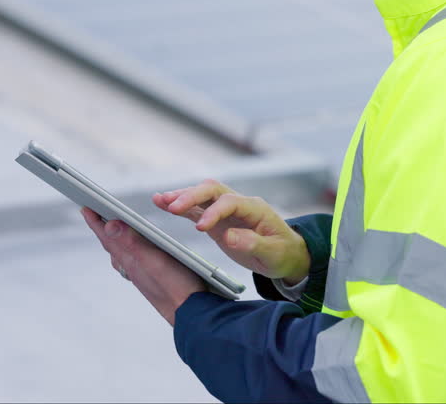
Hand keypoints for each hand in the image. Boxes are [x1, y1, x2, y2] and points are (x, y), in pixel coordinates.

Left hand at [81, 207, 205, 325]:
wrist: (191, 315)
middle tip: (92, 215)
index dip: (95, 222)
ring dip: (114, 240)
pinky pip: (133, 262)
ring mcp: (141, 276)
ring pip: (121, 255)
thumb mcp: (155, 260)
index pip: (108, 238)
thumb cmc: (177, 288)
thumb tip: (109, 224)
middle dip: (102, 228)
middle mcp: (132, 269)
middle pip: (112, 245)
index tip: (84, 208)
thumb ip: (132, 242)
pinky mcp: (151, 280)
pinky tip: (135, 253)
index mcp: (131, 261)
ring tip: (109, 230)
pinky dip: (128, 251)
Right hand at [153, 180, 310, 284]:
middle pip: (213, 190)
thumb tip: (228, 236)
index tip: (200, 228)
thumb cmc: (282, 253)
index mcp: (255, 209)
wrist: (286, 253)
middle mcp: (239, 204)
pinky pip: (197, 209)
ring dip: (182, 196)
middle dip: (192, 196)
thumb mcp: (273, 254)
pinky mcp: (218, 219)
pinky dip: (181, 205)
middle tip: (172, 206)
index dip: (214, 212)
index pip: (230, 202)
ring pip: (202, 195)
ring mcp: (227, 210)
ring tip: (159, 200)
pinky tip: (162, 203)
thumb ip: (253, 244)